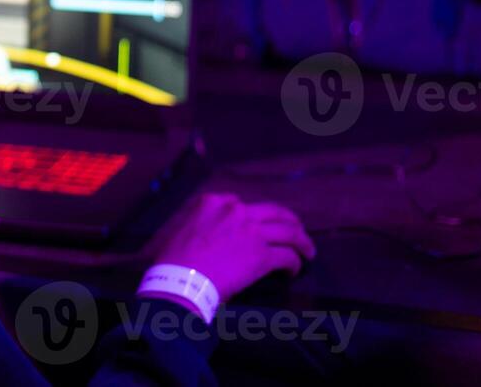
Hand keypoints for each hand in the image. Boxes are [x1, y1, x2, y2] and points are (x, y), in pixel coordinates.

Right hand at [146, 193, 314, 302]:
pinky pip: (287, 256)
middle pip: (274, 212)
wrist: (180, 279)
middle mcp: (236, 211)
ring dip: (302, 242)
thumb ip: (200, 223)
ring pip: (289, 232)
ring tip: (308, 251)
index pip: (242, 204)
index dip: (255, 216)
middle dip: (290, 221)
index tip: (259, 226)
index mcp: (213, 202)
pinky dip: (295, 264)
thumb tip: (209, 234)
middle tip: (298, 231)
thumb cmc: (173, 259)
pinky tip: (294, 271)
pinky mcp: (262, 255)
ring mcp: (251, 231)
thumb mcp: (181, 228)